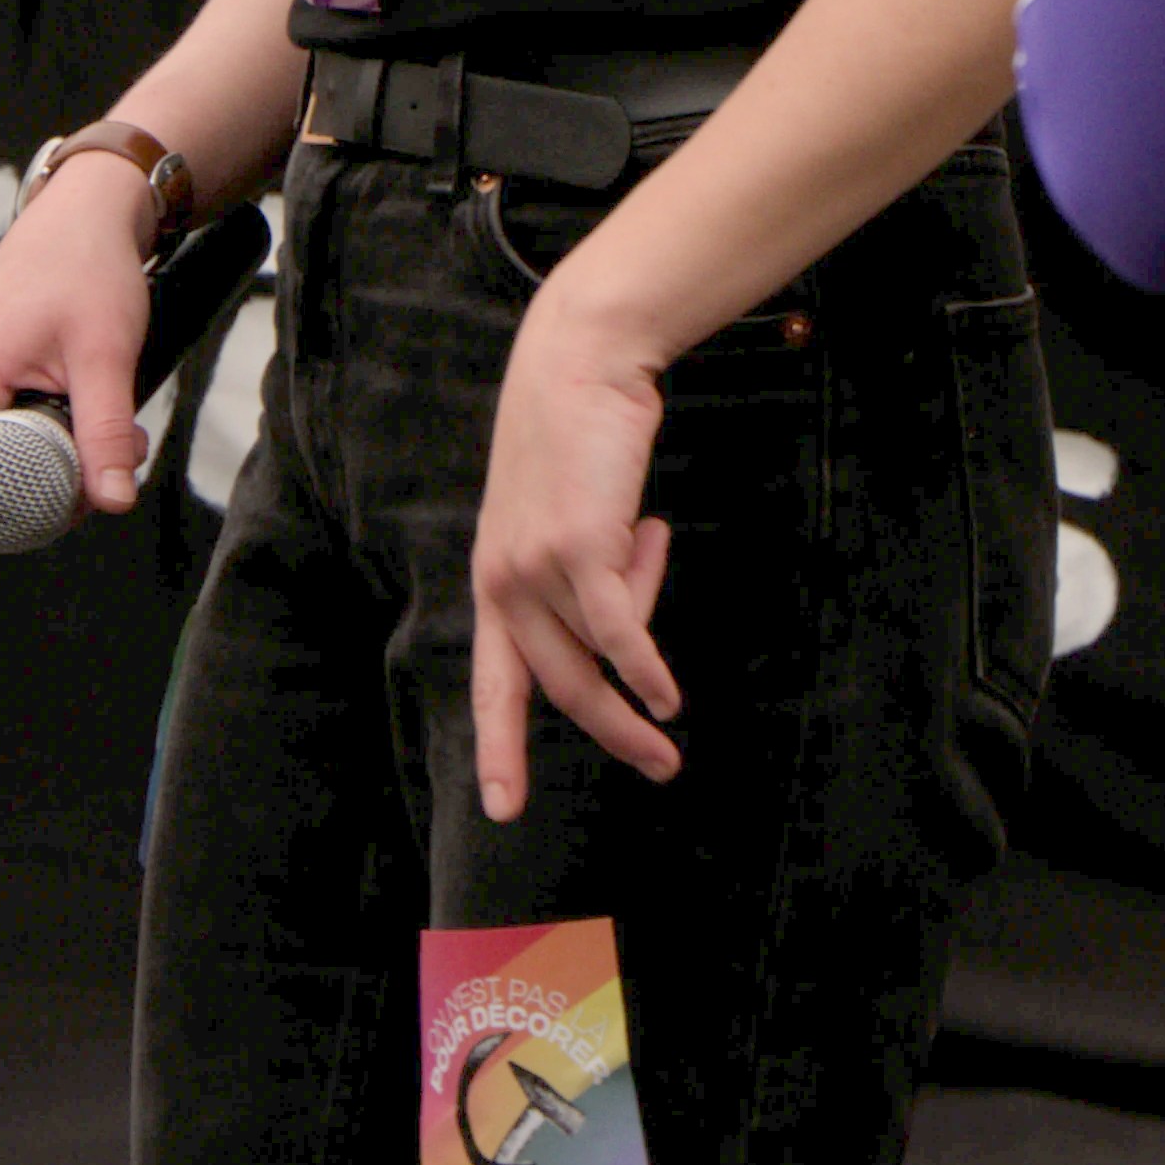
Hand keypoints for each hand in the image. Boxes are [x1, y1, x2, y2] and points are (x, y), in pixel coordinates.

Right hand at [0, 157, 159, 583]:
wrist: (85, 214)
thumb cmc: (89, 271)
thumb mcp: (105, 352)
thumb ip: (106, 429)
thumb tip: (113, 503)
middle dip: (15, 504)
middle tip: (81, 504)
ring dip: (42, 470)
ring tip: (107, 455)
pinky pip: (1, 432)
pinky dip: (45, 444)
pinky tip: (97, 434)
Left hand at [471, 264, 684, 815]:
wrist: (579, 358)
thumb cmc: (579, 428)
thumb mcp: (569, 508)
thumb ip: (588, 565)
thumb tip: (632, 603)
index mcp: (494, 577)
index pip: (492, 680)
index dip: (498, 746)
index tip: (503, 806)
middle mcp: (504, 582)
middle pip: (558, 687)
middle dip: (609, 735)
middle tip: (658, 767)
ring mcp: (538, 567)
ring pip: (598, 657)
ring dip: (640, 685)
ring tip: (672, 711)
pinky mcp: (579, 549)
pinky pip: (619, 634)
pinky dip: (645, 670)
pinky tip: (668, 696)